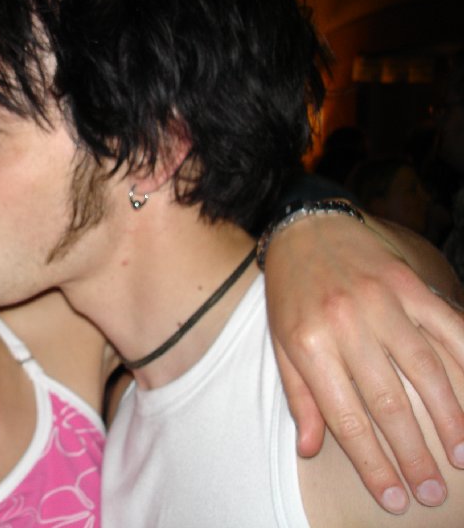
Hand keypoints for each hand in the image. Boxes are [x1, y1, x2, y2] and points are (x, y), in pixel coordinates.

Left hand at [265, 211, 463, 513]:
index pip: (344, 416)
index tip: (392, 498)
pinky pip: (447, 326)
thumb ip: (300, 396)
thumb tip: (309, 450)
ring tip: (461, 455)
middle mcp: (345, 324)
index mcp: (308, 344)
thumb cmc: (290, 291)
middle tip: (432, 491)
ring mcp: (381, 301)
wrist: (304, 227)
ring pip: (425, 369)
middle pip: (388, 401)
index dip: (371, 462)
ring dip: (448, 417)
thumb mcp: (281, 343)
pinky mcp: (408, 283)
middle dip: (413, 453)